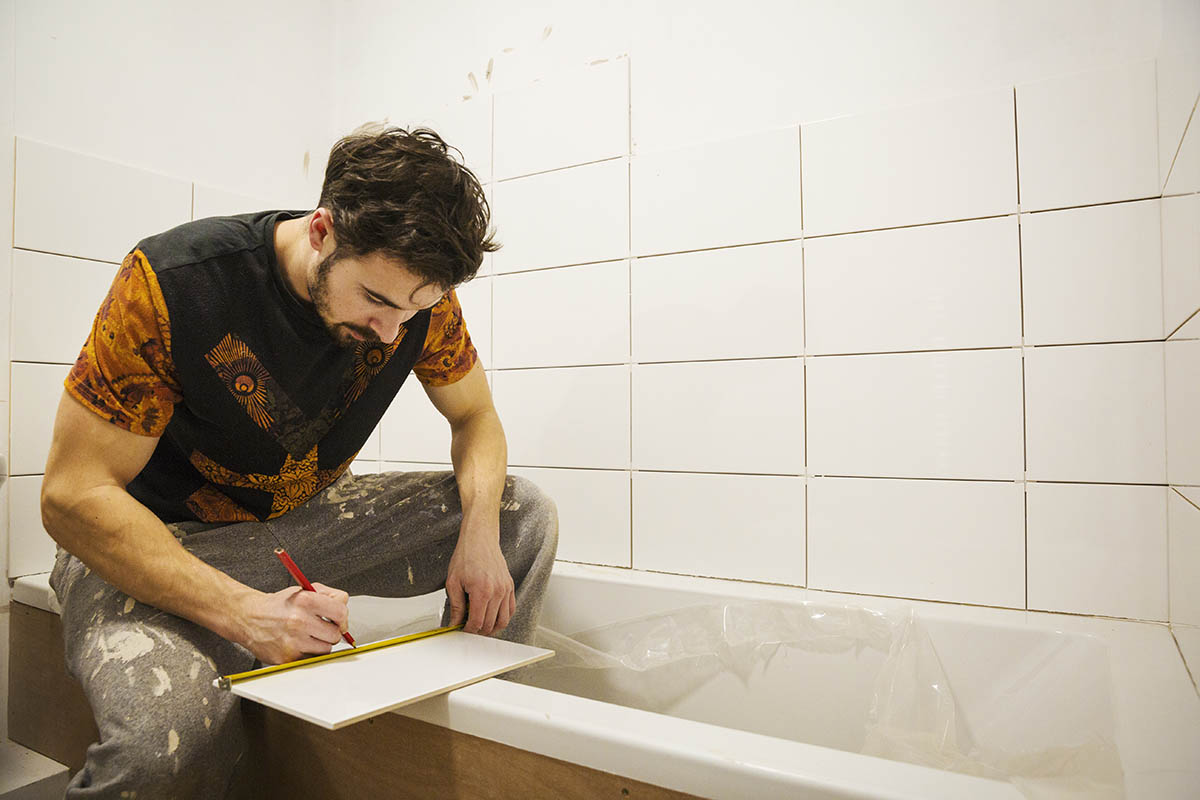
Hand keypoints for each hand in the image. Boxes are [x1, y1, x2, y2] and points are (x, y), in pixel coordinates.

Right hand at [235, 582, 349, 664]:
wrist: (248, 617)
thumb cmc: (278, 605)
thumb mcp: (303, 590)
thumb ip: (328, 594)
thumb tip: (345, 606)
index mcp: (305, 601)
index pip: (340, 612)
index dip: (342, 617)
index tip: (338, 620)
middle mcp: (298, 621)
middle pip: (336, 634)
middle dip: (331, 632)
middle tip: (320, 628)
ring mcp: (292, 641)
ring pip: (326, 649)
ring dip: (320, 644)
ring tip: (307, 635)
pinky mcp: (286, 658)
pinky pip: (311, 659)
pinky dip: (308, 654)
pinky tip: (298, 644)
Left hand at [445, 530, 514, 636]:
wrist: (480, 539)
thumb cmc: (466, 555)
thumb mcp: (453, 582)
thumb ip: (456, 606)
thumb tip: (455, 622)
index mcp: (482, 591)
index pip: (477, 623)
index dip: (468, 630)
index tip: (462, 630)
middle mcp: (497, 591)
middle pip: (490, 624)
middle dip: (478, 631)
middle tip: (468, 628)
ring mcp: (506, 589)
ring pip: (503, 620)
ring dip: (492, 628)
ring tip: (481, 627)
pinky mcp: (510, 586)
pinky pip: (511, 610)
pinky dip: (503, 618)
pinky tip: (493, 617)